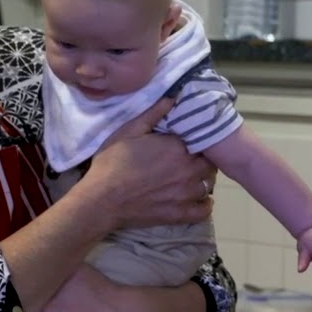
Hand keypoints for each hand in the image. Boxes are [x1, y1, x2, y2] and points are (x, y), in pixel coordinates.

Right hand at [75, 98, 214, 231]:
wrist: (102, 199)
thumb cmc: (112, 162)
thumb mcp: (127, 131)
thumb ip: (152, 114)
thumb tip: (174, 97)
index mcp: (177, 146)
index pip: (200, 141)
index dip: (195, 142)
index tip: (187, 142)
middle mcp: (188, 169)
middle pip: (210, 164)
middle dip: (203, 161)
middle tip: (190, 160)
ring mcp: (186, 193)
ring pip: (209, 185)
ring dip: (203, 181)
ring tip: (191, 179)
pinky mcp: (180, 214)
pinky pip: (204, 211)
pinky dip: (204, 205)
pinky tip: (197, 200)